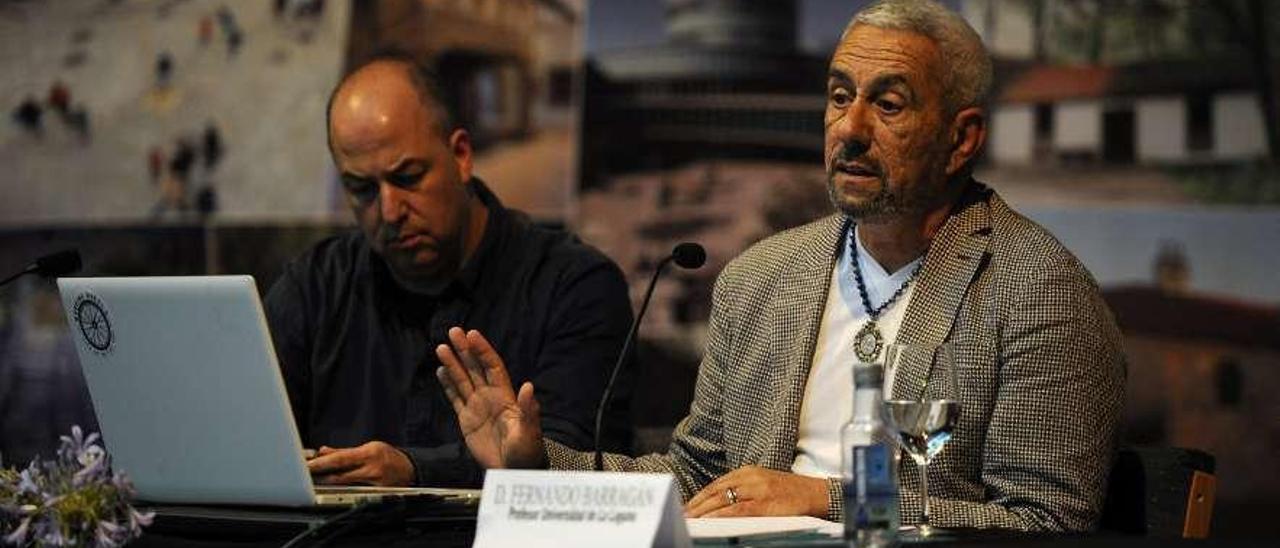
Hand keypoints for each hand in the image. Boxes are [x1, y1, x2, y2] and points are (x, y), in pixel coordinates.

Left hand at [307, 441, 413, 485]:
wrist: (410, 469)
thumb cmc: (387, 456)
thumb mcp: (368, 448)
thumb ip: (344, 452)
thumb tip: (323, 451)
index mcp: (369, 453)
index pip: (340, 458)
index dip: (321, 463)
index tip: (307, 465)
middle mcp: (371, 468)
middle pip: (340, 474)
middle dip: (321, 475)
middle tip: (305, 475)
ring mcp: (374, 483)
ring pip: (345, 485)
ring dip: (328, 483)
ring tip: (315, 481)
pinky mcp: (376, 493)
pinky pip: (355, 492)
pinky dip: (342, 490)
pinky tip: (333, 488)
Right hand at [435, 327, 544, 468]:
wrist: (513, 471)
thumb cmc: (526, 452)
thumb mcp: (529, 432)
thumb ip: (528, 409)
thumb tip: (529, 386)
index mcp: (505, 396)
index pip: (492, 366)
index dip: (482, 350)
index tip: (472, 334)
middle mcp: (490, 397)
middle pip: (475, 368)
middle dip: (465, 350)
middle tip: (453, 331)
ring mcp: (477, 407)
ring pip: (462, 380)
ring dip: (453, 364)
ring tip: (441, 347)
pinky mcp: (467, 420)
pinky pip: (455, 398)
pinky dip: (448, 385)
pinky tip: (441, 371)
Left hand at [685, 466, 829, 517]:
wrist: (815, 494)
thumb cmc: (790, 492)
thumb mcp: (762, 484)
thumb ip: (742, 489)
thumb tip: (720, 502)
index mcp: (747, 471)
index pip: (716, 484)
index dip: (699, 496)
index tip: (687, 506)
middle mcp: (749, 477)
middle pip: (715, 490)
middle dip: (696, 504)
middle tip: (683, 514)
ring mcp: (756, 489)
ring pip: (722, 499)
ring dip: (703, 510)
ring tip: (691, 519)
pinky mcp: (764, 503)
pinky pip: (737, 510)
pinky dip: (721, 515)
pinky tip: (710, 520)